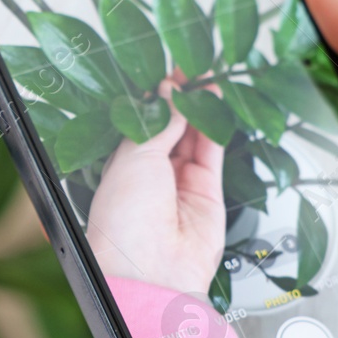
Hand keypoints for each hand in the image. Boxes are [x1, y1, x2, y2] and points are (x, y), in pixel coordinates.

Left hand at [86, 80, 226, 295]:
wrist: (151, 270)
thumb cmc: (125, 223)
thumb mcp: (134, 158)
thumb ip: (158, 123)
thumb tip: (171, 92)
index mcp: (122, 167)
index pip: (142, 123)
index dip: (154, 98)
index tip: (166, 72)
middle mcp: (151, 175)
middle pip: (169, 128)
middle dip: (178, 99)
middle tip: (189, 68)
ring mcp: (180, 184)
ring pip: (193, 136)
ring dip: (199, 108)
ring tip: (205, 78)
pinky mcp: (207, 192)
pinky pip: (212, 152)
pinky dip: (215, 126)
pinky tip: (214, 102)